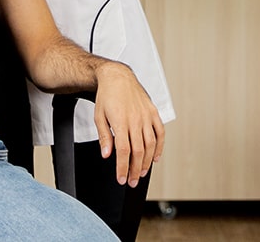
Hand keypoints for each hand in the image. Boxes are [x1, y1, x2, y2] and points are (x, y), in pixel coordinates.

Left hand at [92, 62, 164, 186]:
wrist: (117, 77)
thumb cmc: (106, 96)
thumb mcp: (98, 117)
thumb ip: (104, 137)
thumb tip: (107, 154)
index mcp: (121, 121)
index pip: (123, 151)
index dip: (123, 168)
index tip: (121, 179)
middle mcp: (136, 119)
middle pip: (138, 151)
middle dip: (135, 170)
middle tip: (132, 182)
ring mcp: (146, 116)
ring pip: (150, 145)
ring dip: (147, 162)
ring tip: (142, 173)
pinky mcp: (153, 112)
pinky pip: (160, 132)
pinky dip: (160, 147)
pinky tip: (155, 157)